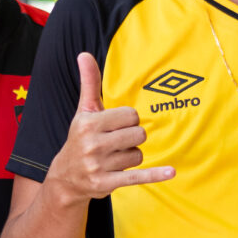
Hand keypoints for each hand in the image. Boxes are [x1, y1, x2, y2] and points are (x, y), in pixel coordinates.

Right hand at [45, 52, 175, 202]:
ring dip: (130, 158)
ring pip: (138, 156)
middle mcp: (92, 144)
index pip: (131, 116)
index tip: (115, 127)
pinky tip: (171, 172)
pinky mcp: (106, 183)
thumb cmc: (80, 138)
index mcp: (89, 123)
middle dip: (132, 139)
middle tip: (116, 143)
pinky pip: (138, 176)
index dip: (128, 121)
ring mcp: (98, 166)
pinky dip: (155, 175)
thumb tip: (84, 54)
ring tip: (113, 159)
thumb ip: (89, 82)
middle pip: (138, 135)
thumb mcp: (84, 111)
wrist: (66, 178)